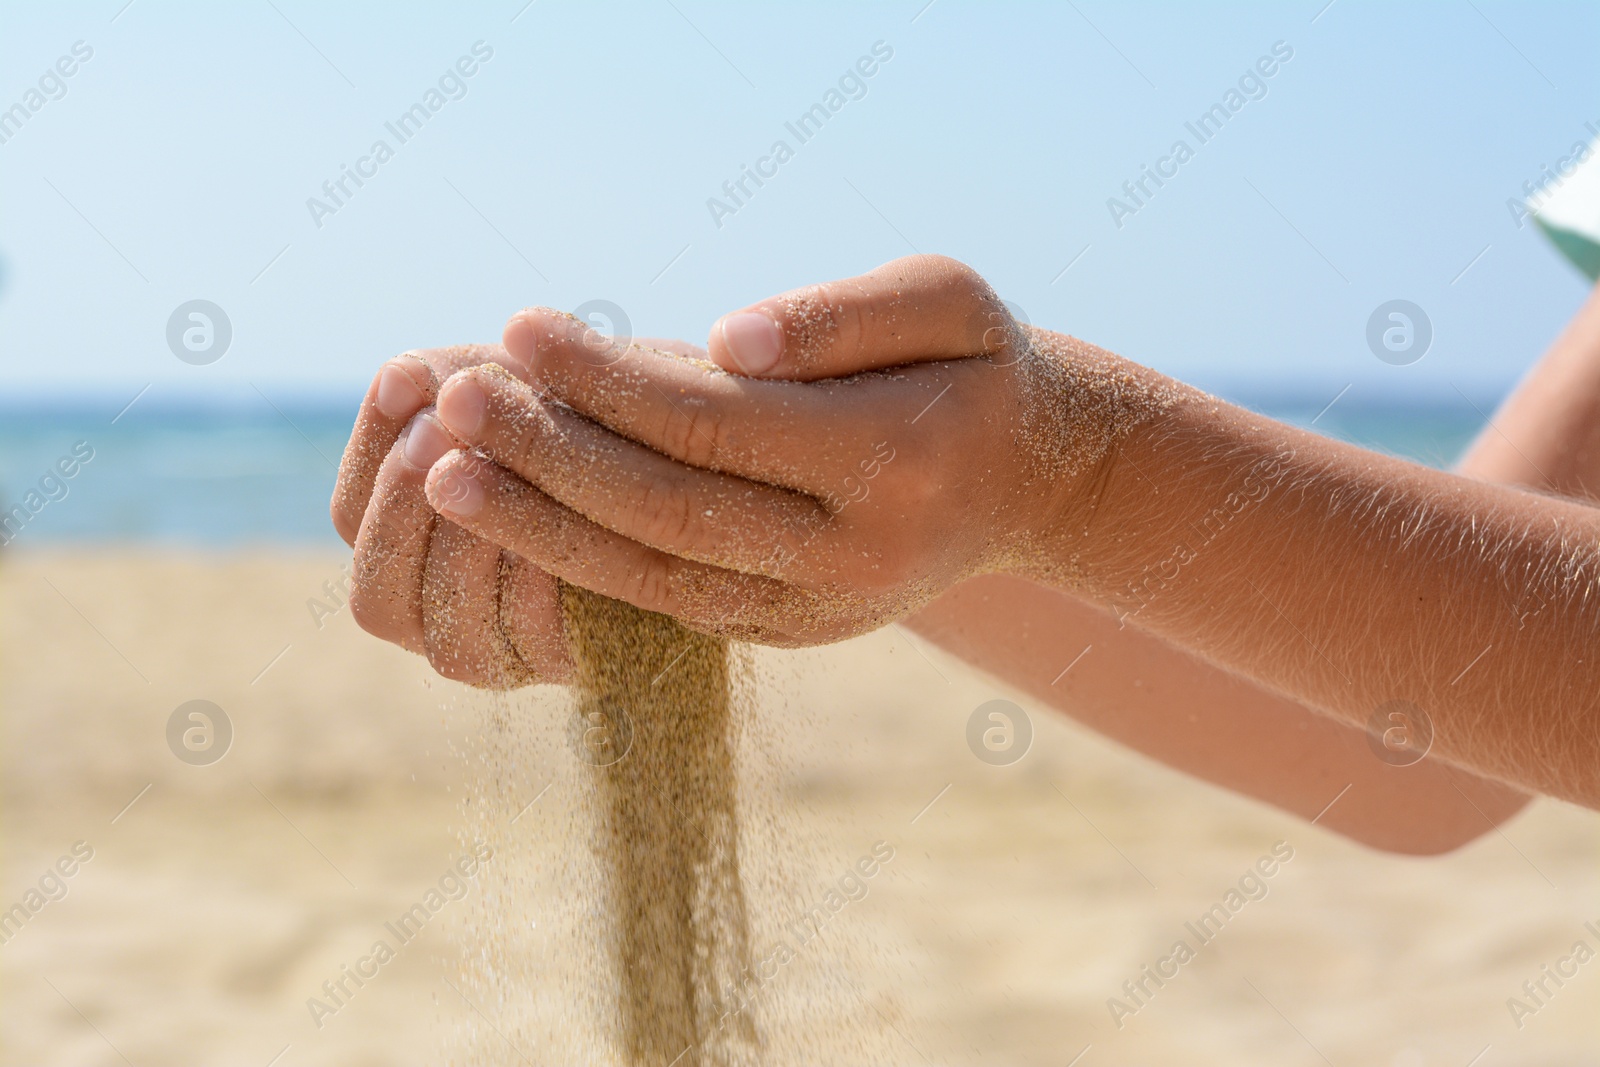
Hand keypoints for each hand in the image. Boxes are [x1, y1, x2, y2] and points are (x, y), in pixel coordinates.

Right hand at [331, 344, 568, 687]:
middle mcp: (438, 613)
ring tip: (500, 462)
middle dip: (406, 506)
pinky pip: (530, 636)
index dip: (371, 450)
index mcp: (406, 543)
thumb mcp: (524, 385)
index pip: (352, 515)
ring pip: (449, 626)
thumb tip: (401, 378)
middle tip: (444, 430)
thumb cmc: (594, 416)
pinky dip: (534, 575)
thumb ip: (461, 383)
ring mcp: (500, 651)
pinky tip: (558, 513)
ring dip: (468, 542)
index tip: (410, 381)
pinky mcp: (567, 661)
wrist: (697, 469)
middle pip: (378, 594)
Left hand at [420, 256, 1168, 644]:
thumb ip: (841, 313)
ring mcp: (821, 610)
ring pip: (657, 578)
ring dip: (542, 528)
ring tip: (447, 473)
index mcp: (895, 461)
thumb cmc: (972, 366)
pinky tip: (517, 521)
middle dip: (552, 456)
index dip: (610, 381)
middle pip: (671, 509)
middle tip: (457, 400)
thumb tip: (722, 340)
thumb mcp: (944, 299)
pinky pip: (672, 609)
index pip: (718, 424)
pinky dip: (585, 568)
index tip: (522, 327)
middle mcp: (855, 555)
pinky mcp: (792, 634)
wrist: (1025, 480)